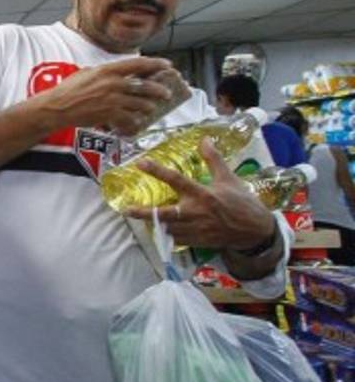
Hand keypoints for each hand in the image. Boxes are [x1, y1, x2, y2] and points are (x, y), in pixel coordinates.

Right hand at [33, 57, 178, 137]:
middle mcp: (112, 83)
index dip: (156, 64)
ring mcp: (111, 99)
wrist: (57, 107)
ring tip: (152, 108)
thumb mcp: (87, 73)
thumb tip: (119, 71)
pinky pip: (129, 118)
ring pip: (140, 103)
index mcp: (108, 70)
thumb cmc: (68, 90)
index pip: (138, 64)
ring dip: (148, 107)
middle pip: (144, 86)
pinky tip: (137, 121)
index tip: (167, 65)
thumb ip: (105, 72)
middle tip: (166, 93)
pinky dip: (134, 120)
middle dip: (159, 90)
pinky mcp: (108, 114)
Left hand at [126, 138, 276, 249]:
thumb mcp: (228, 178)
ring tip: (140, 216)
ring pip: (166, 228)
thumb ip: (213, 159)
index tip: (140, 163)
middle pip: (163, 214)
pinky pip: (175, 239)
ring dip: (153, 223)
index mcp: (202, 194)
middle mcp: (195, 212)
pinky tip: (161, 228)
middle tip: (126, 210)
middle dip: (143, 213)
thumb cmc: (242, 202)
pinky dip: (166, 234)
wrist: (255, 231)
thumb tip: (205, 140)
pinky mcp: (196, 241)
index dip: (156, 170)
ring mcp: (195, 229)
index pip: (175, 179)